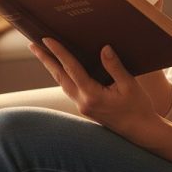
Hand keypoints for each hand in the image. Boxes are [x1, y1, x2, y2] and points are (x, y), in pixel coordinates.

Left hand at [29, 38, 164, 145]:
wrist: (139, 132)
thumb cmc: (137, 107)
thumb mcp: (129, 85)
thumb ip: (115, 66)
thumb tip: (104, 49)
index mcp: (92, 95)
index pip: (71, 69)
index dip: (58, 52)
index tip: (46, 40)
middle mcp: (82, 102)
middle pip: (59, 76)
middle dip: (45, 59)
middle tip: (32, 44)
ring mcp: (82, 106)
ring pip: (62, 83)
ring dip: (51, 67)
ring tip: (42, 53)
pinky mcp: (85, 108)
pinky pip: (69, 88)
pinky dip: (62, 75)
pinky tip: (61, 68)